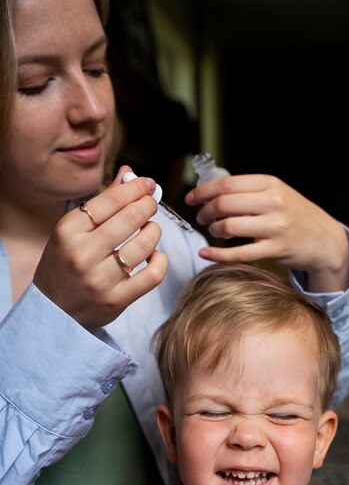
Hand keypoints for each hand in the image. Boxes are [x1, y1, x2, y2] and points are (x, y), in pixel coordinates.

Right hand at [34, 167, 167, 329]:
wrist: (53, 310)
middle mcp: (82, 254)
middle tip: (151, 203)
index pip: (110, 200)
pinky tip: (154, 255)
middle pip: (130, 219)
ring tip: (150, 229)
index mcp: (68, 231)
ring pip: (145, 245)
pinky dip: (160, 260)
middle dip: (148, 205)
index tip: (148, 184)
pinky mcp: (116, 300)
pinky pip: (152, 275)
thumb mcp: (73, 230)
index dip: (135, 188)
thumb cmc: (65, 263)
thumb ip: (101, 203)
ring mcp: (99, 280)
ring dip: (154, 231)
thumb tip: (130, 174)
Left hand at [185, 174, 348, 292]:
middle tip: (201, 217)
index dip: (203, 192)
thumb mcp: (277, 193)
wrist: (325, 239)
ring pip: (228, 227)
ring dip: (212, 230)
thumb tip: (210, 191)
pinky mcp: (275, 249)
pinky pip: (238, 254)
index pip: (226, 184)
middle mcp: (273, 203)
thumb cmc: (295, 215)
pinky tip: (206, 253)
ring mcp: (275, 227)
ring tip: (213, 232)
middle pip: (224, 204)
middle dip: (205, 212)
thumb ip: (249, 191)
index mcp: (270, 184)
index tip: (191, 199)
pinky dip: (217, 254)